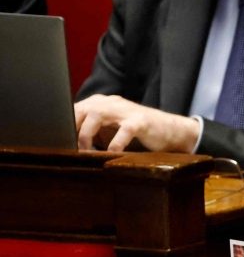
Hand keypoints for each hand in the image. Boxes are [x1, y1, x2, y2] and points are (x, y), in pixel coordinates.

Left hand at [74, 94, 199, 152]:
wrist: (171, 131)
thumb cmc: (138, 133)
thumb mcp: (110, 130)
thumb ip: (92, 132)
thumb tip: (68, 145)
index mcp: (101, 103)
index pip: (74, 109)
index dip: (65, 125)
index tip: (59, 142)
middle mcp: (111, 103)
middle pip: (81, 109)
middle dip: (72, 129)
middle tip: (69, 148)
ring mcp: (126, 111)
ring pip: (97, 115)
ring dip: (87, 134)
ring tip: (86, 151)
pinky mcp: (141, 121)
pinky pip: (124, 130)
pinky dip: (115, 143)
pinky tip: (111, 153)